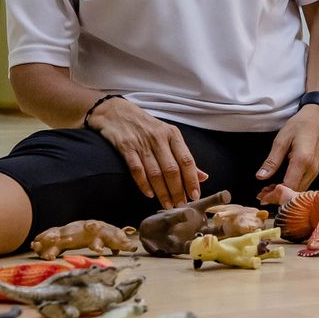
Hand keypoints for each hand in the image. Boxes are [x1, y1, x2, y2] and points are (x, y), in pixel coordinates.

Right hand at [87, 97, 205, 208]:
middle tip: (180, 205)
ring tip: (167, 204)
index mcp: (173, 134)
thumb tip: (203, 177)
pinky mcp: (125, 147)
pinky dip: (143, 184)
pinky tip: (149, 194)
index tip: (194, 196)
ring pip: (155, 172)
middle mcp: (159, 138)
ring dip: (162, 192)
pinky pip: (136, 169)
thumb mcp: (168, 136)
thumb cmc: (146, 126)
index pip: (187, 160)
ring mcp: (142, 143)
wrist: (115, 112)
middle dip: (177, 190)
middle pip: (172, 169)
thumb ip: (184, 156)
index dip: (192, 180)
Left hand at [256, 103, 318, 190]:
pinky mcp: (315, 170)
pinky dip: (290, 188)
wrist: (317, 118)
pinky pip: (302, 184)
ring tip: (267, 191)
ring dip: (283, 194)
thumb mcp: (281, 140)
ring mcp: (315, 170)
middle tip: (260, 195)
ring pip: (299, 191)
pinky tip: (279, 185)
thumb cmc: (299, 125)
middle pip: (294, 192)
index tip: (261, 197)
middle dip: (277, 197)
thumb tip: (260, 176)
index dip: (274, 195)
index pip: (288, 186)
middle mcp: (311, 169)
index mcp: (302, 161)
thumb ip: (272, 160)